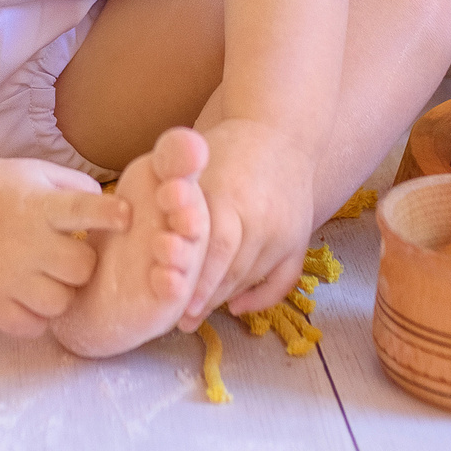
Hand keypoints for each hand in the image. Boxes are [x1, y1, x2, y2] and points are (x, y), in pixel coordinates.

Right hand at [0, 157, 131, 337]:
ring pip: (59, 303)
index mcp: (39, 206)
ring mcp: (5, 276)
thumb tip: (114, 212)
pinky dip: (35, 317)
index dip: (109, 216)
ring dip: (61, 294)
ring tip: (48, 280)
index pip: (83, 210)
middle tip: (67, 257)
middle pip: (80, 269)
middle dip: (81, 264)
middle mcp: (25, 242)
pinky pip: (30, 326)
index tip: (124, 217)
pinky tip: (30, 298)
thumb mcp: (38, 174)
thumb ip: (77, 189)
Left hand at [181, 118, 316, 328]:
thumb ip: (174, 199)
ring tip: (196, 315)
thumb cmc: (226, 147)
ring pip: (251, 278)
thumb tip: (149, 240)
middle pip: (231, 271)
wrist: (280, 130)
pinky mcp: (300, 237)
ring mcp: (285, 231)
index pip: (215, 250)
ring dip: (223, 299)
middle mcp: (261, 218)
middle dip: (205, 298)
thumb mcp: (194, 167)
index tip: (175, 305)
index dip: (196, 282)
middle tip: (180, 320)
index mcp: (230, 197)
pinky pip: (283, 279)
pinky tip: (235, 308)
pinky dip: (261, 299)